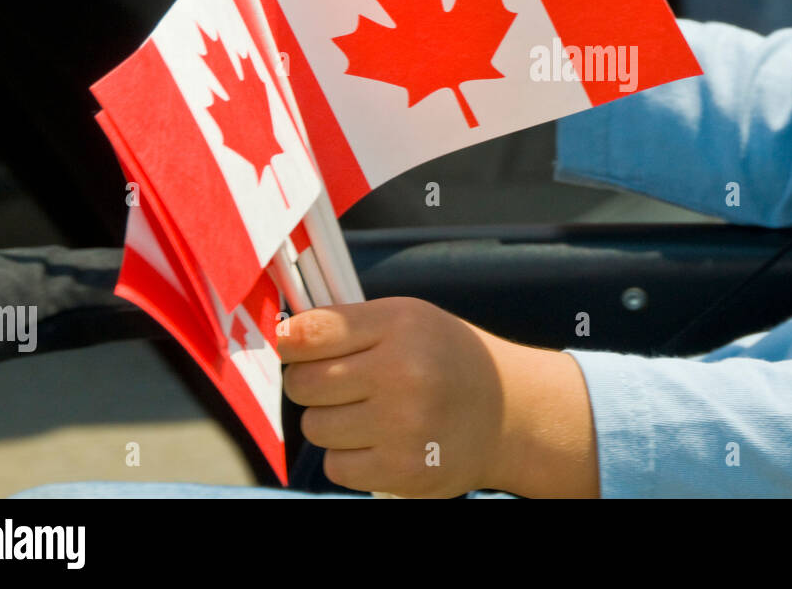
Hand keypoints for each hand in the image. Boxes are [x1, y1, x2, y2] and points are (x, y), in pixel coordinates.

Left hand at [279, 297, 509, 497]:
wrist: (509, 412)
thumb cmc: (447, 360)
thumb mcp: (410, 320)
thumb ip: (348, 324)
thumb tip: (281, 337)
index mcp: (401, 326)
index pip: (310, 334)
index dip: (290, 343)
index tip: (294, 347)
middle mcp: (403, 373)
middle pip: (303, 384)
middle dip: (311, 384)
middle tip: (341, 383)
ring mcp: (404, 425)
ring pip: (315, 428)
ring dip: (331, 423)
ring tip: (368, 413)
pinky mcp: (404, 470)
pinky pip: (336, 467)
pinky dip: (349, 457)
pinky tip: (380, 441)